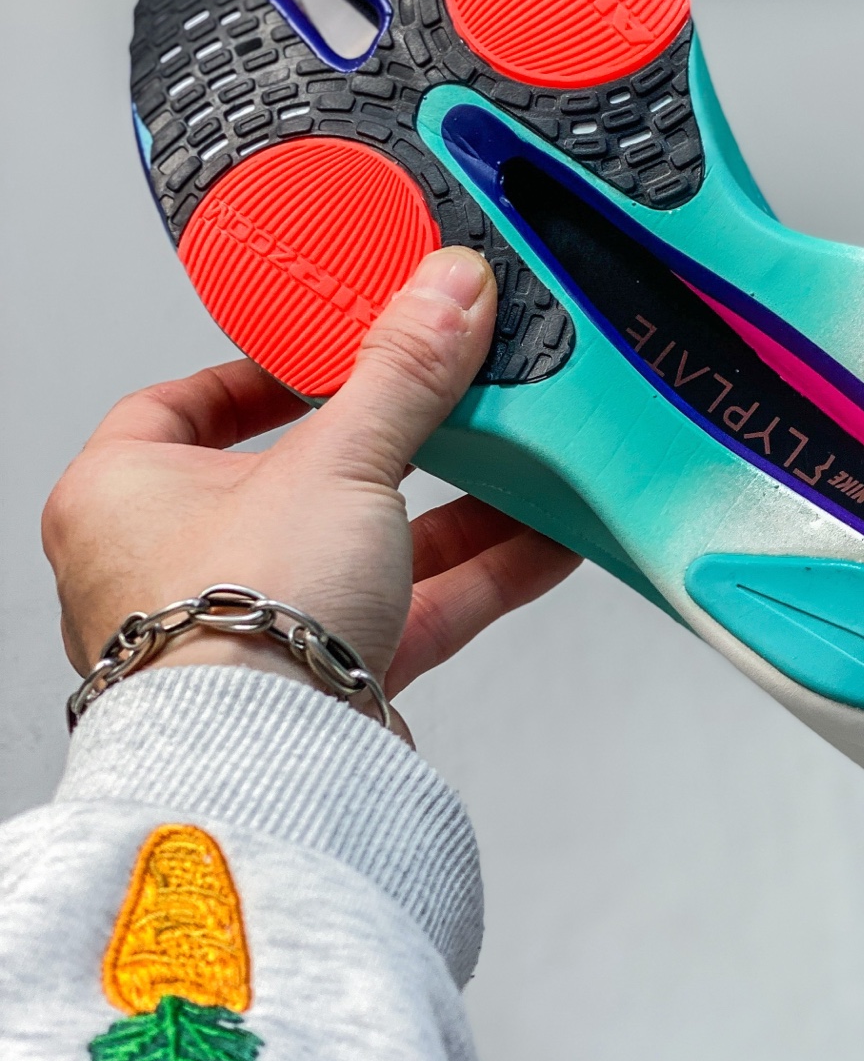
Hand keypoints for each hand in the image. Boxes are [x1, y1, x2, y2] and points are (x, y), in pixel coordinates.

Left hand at [42, 248, 578, 740]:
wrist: (267, 772)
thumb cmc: (231, 626)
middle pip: (295, 477)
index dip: (257, 373)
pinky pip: (404, 611)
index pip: (180, 404)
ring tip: (520, 464)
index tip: (329, 350)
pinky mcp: (318, 684)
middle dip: (388, 443)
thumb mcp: (336, 460)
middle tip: (444, 400)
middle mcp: (170, 566)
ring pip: (361, 548)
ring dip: (450, 511)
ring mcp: (246, 629)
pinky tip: (542, 541)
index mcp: (124, 493)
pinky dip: (473, 576)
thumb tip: (445, 289)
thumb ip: (403, 371)